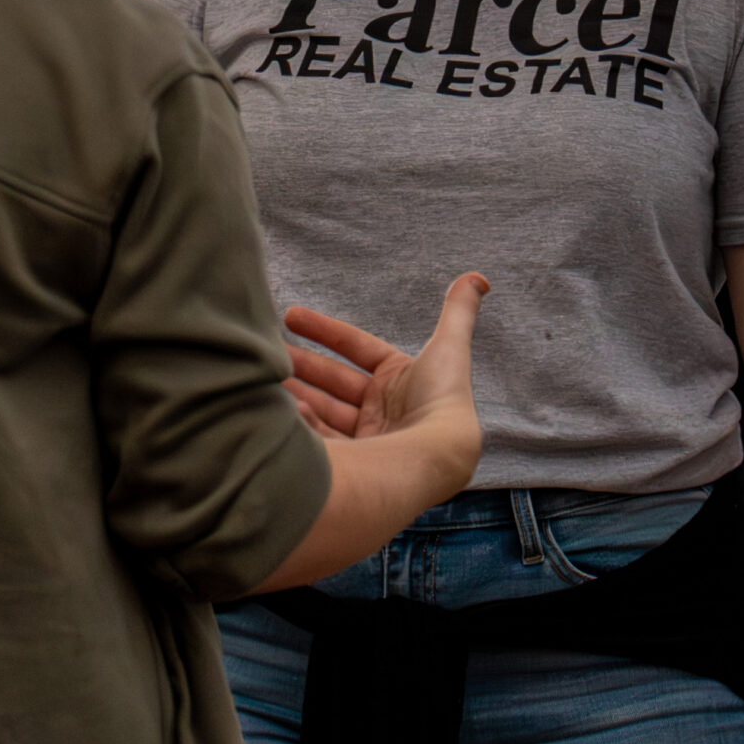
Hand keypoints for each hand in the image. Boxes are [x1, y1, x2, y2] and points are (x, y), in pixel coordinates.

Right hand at [248, 274, 490, 591]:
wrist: (436, 456)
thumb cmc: (442, 400)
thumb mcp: (449, 348)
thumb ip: (458, 312)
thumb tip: (479, 277)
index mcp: (400, 381)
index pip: (356, 348)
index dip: (324, 330)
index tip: (291, 315)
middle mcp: (383, 410)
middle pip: (333, 381)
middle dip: (300, 365)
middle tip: (267, 352)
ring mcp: (367, 439)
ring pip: (323, 411)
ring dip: (296, 394)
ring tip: (264, 381)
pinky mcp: (354, 465)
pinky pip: (321, 441)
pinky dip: (303, 425)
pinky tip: (285, 412)